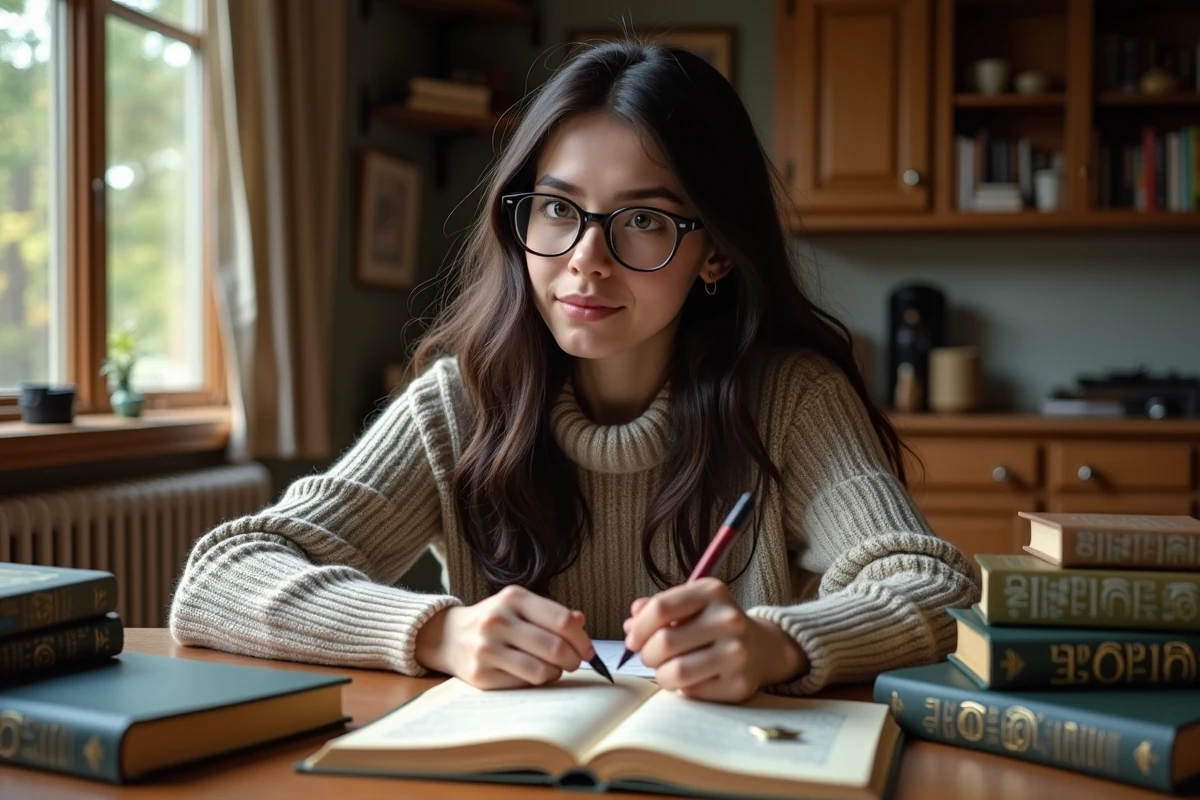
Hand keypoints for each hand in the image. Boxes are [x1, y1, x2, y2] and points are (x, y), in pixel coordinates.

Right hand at [414, 585, 594, 689]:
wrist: (450, 636)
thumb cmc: (495, 621)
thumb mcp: (520, 607)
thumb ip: (552, 613)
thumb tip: (581, 622)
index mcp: (514, 598)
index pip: (562, 621)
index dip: (582, 640)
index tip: (588, 650)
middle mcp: (498, 620)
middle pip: (555, 648)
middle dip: (574, 660)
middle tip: (574, 662)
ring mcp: (487, 648)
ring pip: (542, 671)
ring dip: (556, 673)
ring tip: (553, 669)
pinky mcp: (481, 674)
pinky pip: (524, 684)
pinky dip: (536, 682)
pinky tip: (532, 674)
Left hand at [623, 577, 808, 702]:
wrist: (762, 648)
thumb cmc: (714, 624)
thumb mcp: (690, 605)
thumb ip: (657, 609)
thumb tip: (631, 624)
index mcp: (712, 592)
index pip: (660, 609)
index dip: (638, 629)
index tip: (633, 640)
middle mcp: (729, 619)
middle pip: (663, 642)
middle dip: (647, 654)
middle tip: (650, 657)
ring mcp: (737, 653)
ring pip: (675, 672)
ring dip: (661, 675)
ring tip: (666, 670)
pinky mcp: (739, 684)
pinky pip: (691, 692)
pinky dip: (682, 689)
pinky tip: (690, 679)